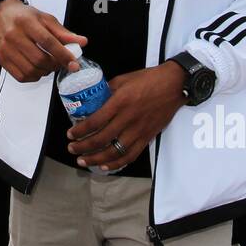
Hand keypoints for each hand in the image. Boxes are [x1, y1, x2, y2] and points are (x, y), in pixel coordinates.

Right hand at [0, 0, 84, 82]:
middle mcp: (14, 35)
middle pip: (39, 58)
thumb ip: (63, 32)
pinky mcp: (2, 59)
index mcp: (27, 22)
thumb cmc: (24, 17)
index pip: (47, 42)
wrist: (1, 15)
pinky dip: (34, 76)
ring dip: (45, 72)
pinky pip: (21, 76)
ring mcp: (6, 49)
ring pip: (31, 70)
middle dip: (55, 65)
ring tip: (49, 65)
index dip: (63, 54)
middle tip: (60, 63)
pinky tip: (38, 69)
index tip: (74, 63)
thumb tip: (82, 42)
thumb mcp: (45, 19)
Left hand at [67, 62, 185, 172]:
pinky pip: (130, 155)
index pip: (95, 121)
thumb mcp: (123, 79)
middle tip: (72, 148)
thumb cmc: (148, 79)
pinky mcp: (148, 137)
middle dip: (83, 147)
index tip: (70, 134)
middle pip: (101, 139)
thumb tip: (93, 100)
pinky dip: (116, 163)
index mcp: (120, 102)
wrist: (174, 85)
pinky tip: (105, 165)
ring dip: (96, 159)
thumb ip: (107, 91)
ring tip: (83, 161)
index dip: (80, 131)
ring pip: (114, 151)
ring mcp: (139, 130)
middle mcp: (128, 118)